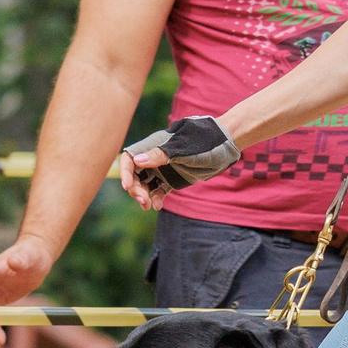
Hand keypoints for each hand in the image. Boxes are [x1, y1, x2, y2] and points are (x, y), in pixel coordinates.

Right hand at [122, 115, 238, 206]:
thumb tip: (137, 160)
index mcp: (152, 146)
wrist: (223, 145)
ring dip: (143, 195)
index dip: (124, 172)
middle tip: (143, 201)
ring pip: (145, 185)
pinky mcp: (172, 179)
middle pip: (135, 175)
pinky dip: (156, 198)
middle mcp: (155, 158)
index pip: (130, 159)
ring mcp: (163, 169)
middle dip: (135, 188)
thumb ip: (160, 155)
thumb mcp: (182, 149)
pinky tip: (157, 206)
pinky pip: (159, 190)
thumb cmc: (202, 141)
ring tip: (148, 206)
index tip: (127, 186)